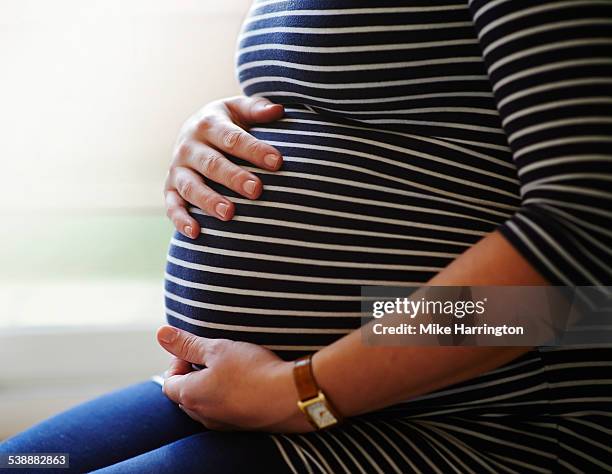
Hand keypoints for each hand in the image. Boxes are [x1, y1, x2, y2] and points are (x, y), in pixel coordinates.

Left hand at [157, 326, 312, 432]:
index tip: (197, 349)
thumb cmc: (252, 370)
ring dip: (212, 386)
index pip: (168, 381)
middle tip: (214, 356)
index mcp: (190, 396)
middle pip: (185, 395)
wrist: (290, 396)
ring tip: (232, 368)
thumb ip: (187, 343)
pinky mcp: (242, 426)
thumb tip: (161, 334)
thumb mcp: (217, 348)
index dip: (178, 361)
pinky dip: (229, 396)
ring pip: (206, 404)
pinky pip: (225, 411)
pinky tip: (247, 383)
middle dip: (193, 374)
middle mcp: (202, 415)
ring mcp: (222, 424)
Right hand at [165, 96, 284, 238]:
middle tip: (257, 191)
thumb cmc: (227, 123)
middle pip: (212, 164)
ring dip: (209, 201)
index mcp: (208, 124)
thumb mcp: (238, 110)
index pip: (233, 138)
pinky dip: (180, 219)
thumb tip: (278, 110)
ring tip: (230, 214)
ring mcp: (178, 169)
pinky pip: (172, 205)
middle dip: (234, 178)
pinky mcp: (170, 188)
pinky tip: (196, 232)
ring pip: (191, 186)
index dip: (254, 150)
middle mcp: (189, 146)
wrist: (195, 132)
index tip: (277, 161)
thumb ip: (257, 109)